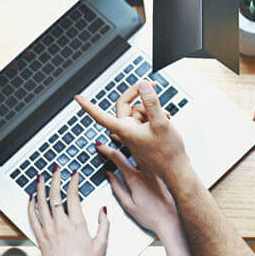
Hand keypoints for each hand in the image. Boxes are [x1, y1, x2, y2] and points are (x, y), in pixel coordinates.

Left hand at [27, 167, 109, 255]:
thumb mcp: (101, 244)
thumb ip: (103, 224)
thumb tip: (102, 210)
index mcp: (77, 224)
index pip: (73, 196)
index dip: (73, 181)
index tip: (74, 174)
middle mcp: (61, 224)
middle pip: (55, 195)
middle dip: (55, 179)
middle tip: (56, 170)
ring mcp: (48, 231)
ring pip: (41, 203)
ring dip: (40, 188)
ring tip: (40, 177)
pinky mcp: (40, 238)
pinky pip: (32, 218)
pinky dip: (31, 206)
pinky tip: (31, 199)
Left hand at [74, 80, 188, 184]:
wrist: (176, 169)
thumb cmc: (168, 152)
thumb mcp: (161, 123)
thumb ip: (151, 102)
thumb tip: (142, 86)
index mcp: (125, 130)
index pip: (101, 116)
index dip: (88, 106)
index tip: (78, 98)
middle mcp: (127, 132)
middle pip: (125, 107)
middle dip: (139, 97)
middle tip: (151, 86)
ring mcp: (135, 134)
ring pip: (138, 112)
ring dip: (151, 108)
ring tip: (164, 115)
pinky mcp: (143, 136)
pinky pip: (144, 120)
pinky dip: (154, 116)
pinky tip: (165, 119)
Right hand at [97, 143, 179, 237]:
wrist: (174, 222)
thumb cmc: (152, 217)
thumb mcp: (128, 206)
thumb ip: (117, 188)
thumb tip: (109, 175)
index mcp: (135, 178)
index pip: (117, 158)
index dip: (106, 149)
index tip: (100, 145)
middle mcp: (147, 171)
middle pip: (132, 148)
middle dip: (121, 138)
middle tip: (113, 133)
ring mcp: (158, 170)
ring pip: (145, 149)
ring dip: (135, 141)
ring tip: (128, 135)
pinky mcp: (166, 173)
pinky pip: (155, 156)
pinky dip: (147, 148)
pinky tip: (146, 146)